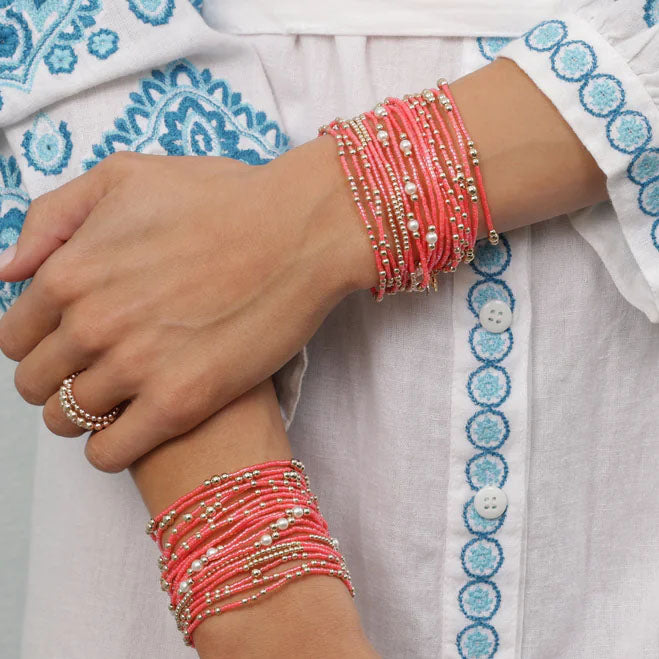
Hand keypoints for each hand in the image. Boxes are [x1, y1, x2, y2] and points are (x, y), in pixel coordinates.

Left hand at [0, 138, 373, 471]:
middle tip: (100, 369)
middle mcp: (92, 324)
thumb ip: (53, 217)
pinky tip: (133, 429)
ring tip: (121, 398)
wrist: (301, 232)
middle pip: (36, 383)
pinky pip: (109, 453)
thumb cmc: (223, 199)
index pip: (16, 336)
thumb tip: (9, 269)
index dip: (41, 341)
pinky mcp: (180, 403)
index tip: (72, 341)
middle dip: (59, 378)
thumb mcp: (125, 175)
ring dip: (84, 414)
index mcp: (71, 272)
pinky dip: (110, 448)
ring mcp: (135, 367)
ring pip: (67, 420)